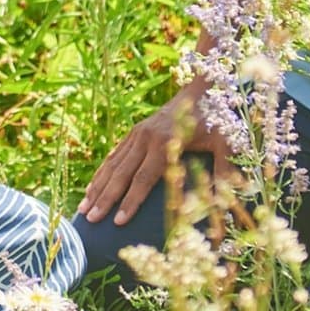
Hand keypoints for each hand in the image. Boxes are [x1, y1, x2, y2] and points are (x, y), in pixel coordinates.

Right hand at [76, 84, 231, 226]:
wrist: (202, 89)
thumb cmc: (217, 120)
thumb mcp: (226, 143)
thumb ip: (224, 170)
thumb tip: (224, 203)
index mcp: (165, 142)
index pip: (143, 178)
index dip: (130, 201)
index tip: (118, 221)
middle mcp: (146, 137)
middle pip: (121, 174)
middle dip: (105, 198)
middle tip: (91, 220)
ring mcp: (137, 134)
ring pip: (112, 165)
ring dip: (97, 188)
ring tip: (83, 210)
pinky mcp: (134, 133)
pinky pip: (114, 156)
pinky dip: (101, 174)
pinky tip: (91, 189)